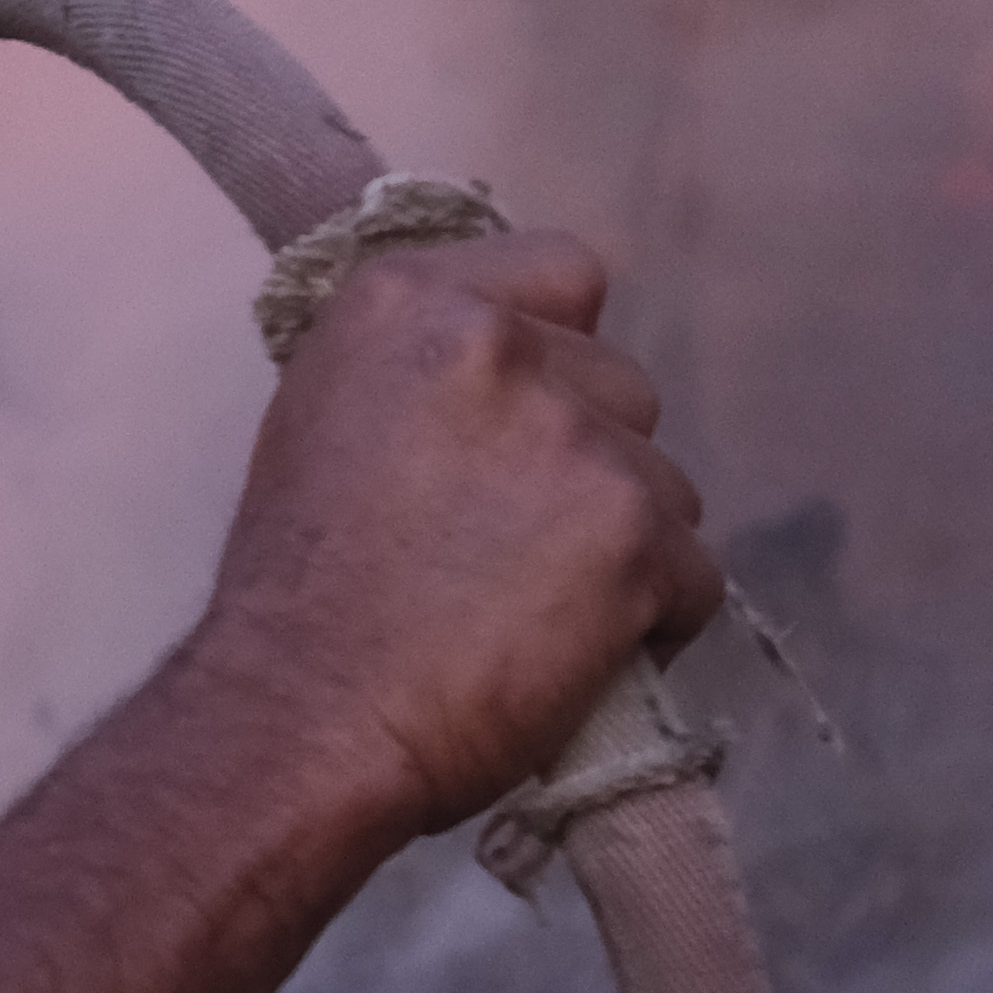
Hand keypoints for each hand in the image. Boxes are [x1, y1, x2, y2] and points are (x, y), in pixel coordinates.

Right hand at [191, 230, 716, 837]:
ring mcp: (575, 438)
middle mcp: (499, 345)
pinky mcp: (633, 534)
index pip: (564, 272)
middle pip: (622, 387)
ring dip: (625, 545)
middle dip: (590, 462)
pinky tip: (579, 656)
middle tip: (518, 544)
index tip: (525, 421)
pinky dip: (654, 621)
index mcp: (410, 302)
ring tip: (542, 612)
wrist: (303, 720)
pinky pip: (694, 575)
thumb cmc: (298, 595)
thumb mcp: (326, 421)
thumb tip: (512, 374)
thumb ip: (426, 372)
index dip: (560, 353)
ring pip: (667, 485)